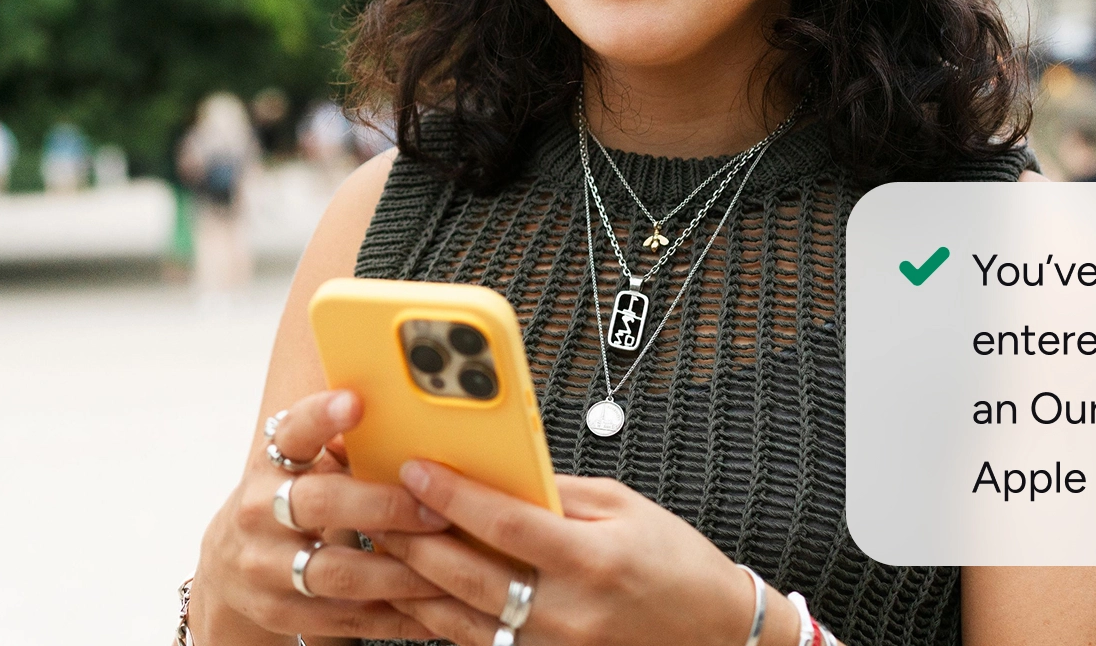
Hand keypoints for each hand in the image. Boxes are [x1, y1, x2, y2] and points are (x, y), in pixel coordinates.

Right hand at [190, 390, 451, 642]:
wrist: (229, 562)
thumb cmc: (287, 498)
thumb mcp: (300, 465)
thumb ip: (343, 448)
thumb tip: (416, 424)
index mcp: (272, 463)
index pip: (294, 432)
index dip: (322, 416)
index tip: (356, 402)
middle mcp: (260, 511)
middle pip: (322, 504)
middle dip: (385, 507)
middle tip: (437, 511)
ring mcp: (264, 567)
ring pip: (338, 573)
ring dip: (400, 573)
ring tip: (447, 566)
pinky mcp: (279, 612)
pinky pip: (344, 618)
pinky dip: (392, 616)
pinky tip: (430, 611)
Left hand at [374, 461, 772, 645]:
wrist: (716, 635)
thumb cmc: (676, 564)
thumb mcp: (624, 508)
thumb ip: (558, 492)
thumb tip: (497, 473)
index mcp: (592, 561)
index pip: (505, 523)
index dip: (453, 494)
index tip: (415, 467)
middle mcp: (568, 614)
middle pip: (469, 577)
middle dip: (415, 540)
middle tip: (379, 507)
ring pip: (461, 620)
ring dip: (415, 584)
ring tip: (385, 547)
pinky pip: (479, 644)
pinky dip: (441, 619)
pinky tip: (417, 593)